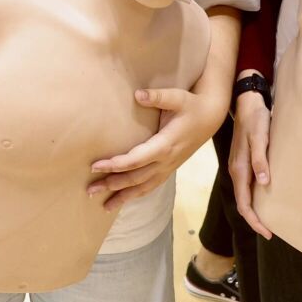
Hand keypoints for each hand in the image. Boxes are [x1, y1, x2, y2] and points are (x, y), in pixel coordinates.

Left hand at [88, 84, 219, 210]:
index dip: (115, 165)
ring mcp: (169, 167)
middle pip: (135, 178)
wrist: (212, 117)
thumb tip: (138, 95)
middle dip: (112, 185)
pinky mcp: (170, 168)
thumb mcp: (178, 97)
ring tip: (104, 206)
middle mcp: (166, 161)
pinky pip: (152, 186)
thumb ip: (158, 97)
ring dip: (123, 196)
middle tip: (90, 191)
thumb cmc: (192, 105)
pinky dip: (137, 194)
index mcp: (165, 145)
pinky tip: (125, 199)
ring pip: (144, 187)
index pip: (135, 160)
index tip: (95, 166)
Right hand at [229, 89, 272, 238]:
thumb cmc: (256, 118)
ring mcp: (237, 165)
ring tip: (267, 218)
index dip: (254, 220)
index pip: (244, 203)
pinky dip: (252, 196)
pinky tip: (263, 195)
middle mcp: (236, 170)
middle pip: (242, 202)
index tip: (267, 232)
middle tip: (269, 232)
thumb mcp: (260, 136)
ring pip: (243, 194)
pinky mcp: (242, 160)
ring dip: (253, 208)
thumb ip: (260, 159)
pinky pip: (245, 185)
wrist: (247, 101)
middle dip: (253, 219)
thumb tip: (264, 182)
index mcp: (239, 168)